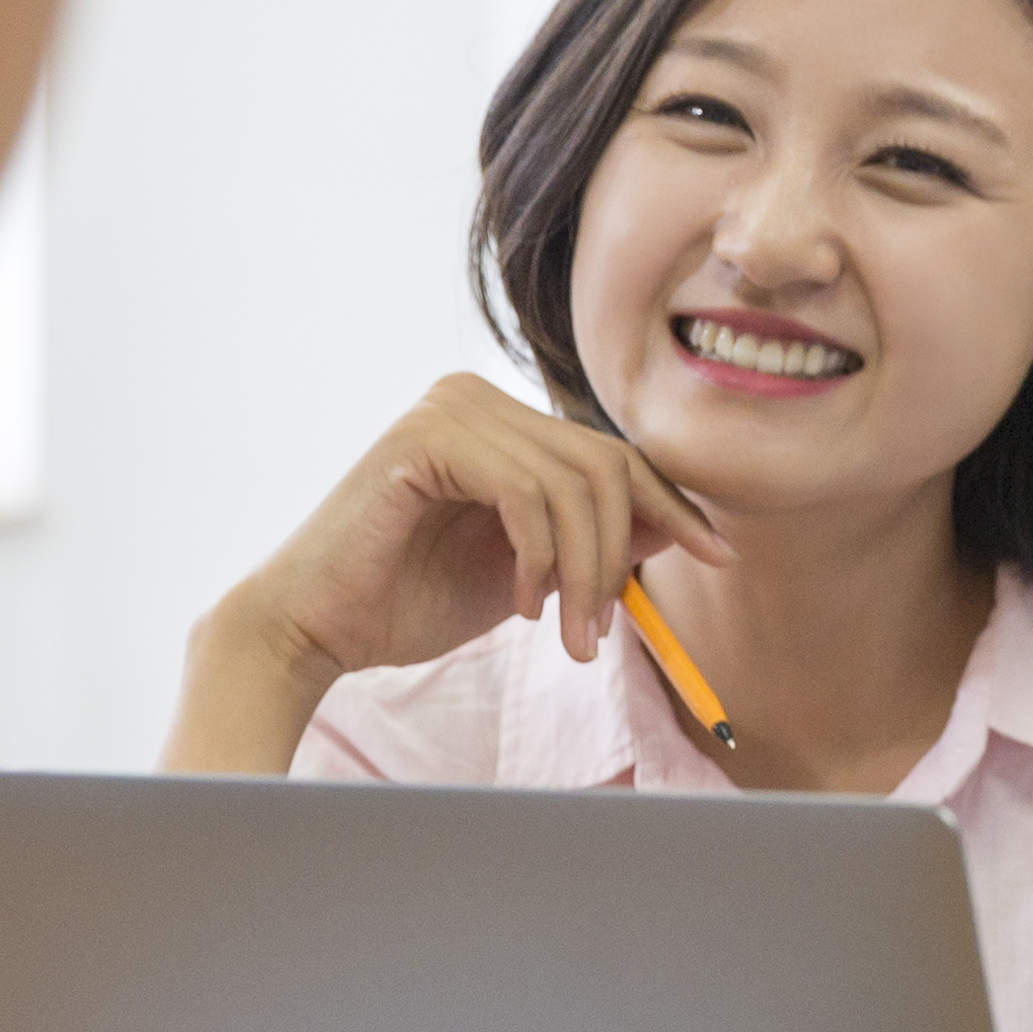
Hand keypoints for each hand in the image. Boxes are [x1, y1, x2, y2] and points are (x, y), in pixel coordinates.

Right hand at [158, 375, 721, 774]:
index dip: (670, 503)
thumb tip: (676, 524)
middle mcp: (478, 396)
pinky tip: (521, 605)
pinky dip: (540, 558)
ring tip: (566, 636)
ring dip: (585, 572)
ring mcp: (450, 408)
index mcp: (501, 421)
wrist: (316, 629)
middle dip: (622, 554)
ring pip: (575, 483)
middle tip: (601, 631)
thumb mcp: (527, 574)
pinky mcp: (425, 436)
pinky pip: (527, 492)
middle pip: (605, 462)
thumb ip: (591, 541)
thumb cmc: (408, 601)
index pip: (611, 451)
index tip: (716, 555)